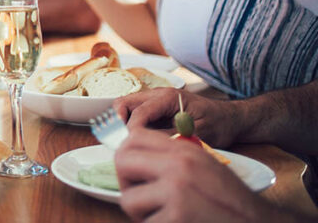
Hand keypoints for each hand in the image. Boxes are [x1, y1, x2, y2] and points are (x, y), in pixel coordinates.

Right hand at [114, 88, 243, 147]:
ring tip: (131, 142)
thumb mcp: (198, 133)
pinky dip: (130, 125)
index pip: (138, 112)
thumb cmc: (219, 124)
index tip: (135, 148)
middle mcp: (157, 95)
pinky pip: (134, 114)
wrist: (231, 119)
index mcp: (167, 97)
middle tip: (127, 143)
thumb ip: (171, 136)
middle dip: (118, 122)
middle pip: (123, 103)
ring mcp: (154, 101)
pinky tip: (139, 140)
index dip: (132, 131)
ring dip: (122, 124)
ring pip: (125, 107)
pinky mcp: (154, 109)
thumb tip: (147, 142)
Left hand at [115, 129, 279, 222]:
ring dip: (141, 212)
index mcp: (184, 151)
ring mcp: (176, 193)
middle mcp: (178, 167)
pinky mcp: (176, 218)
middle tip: (140, 196)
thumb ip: (171, 158)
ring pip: (128, 200)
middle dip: (126, 182)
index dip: (126, 155)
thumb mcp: (203, 165)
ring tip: (163, 215)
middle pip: (122, 162)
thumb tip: (129, 159)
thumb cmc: (230, 199)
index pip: (134, 138)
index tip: (132, 171)